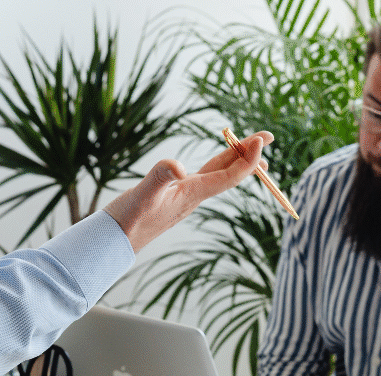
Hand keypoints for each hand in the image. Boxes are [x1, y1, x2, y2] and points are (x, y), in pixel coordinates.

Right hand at [103, 131, 273, 251]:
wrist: (113, 243)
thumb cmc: (127, 221)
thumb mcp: (142, 195)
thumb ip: (160, 177)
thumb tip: (179, 165)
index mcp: (192, 193)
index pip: (229, 175)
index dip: (248, 159)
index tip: (261, 140)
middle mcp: (193, 195)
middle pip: (229, 172)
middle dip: (249, 155)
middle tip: (267, 136)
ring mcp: (185, 197)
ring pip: (218, 174)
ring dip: (236, 160)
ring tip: (251, 149)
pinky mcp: (174, 197)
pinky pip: (204, 178)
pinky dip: (216, 166)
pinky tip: (215, 165)